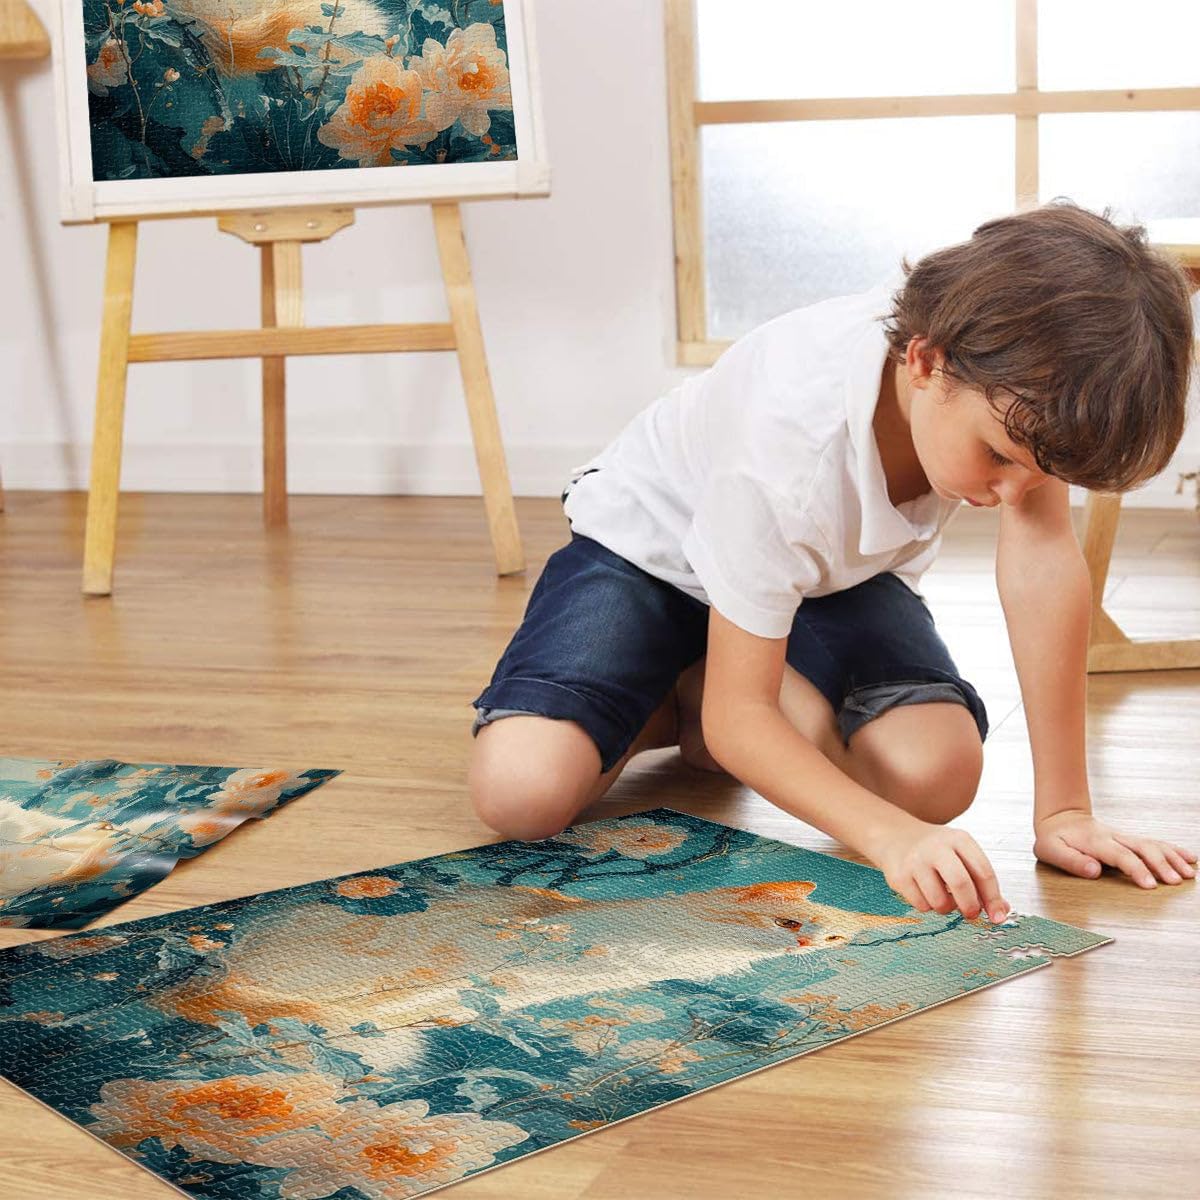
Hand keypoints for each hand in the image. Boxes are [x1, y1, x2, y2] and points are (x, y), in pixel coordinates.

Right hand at [874, 817, 1009, 922]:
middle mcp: (936, 847)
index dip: (993, 899)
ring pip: (940, 901)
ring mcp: (915, 861)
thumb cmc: (935, 850)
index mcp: (959, 840)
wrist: (896, 836)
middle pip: (961, 884)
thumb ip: (981, 880)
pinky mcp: (899, 876)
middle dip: (970, 906)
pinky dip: (928, 906)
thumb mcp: (961, 854)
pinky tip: (925, 892)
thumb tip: (1001, 910)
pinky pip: (921, 905)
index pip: (983, 872)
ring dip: (946, 908)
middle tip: (971, 913)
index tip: (998, 916)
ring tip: (943, 897)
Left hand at [1033, 809, 1197, 887]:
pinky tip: (1188, 858)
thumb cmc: (1054, 838)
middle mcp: (1113, 837)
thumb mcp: (1050, 850)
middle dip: (1161, 864)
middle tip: (1175, 881)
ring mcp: (1123, 837)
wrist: (1059, 817)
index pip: (1121, 856)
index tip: (1151, 884)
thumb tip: (1095, 871)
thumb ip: (1071, 861)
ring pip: (1151, 844)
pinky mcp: (1129, 839)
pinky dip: (1172, 850)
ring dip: (1171, 858)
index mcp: (1095, 842)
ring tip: (1188, 873)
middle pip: (1142, 848)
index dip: (1137, 869)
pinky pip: (1154, 842)